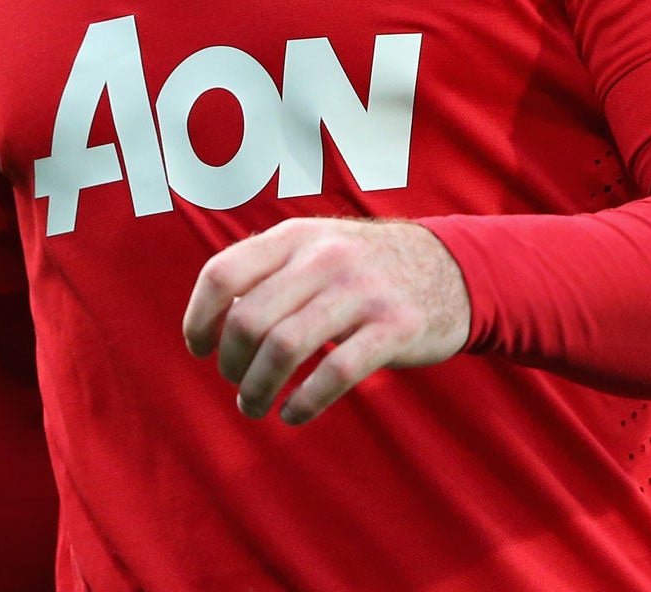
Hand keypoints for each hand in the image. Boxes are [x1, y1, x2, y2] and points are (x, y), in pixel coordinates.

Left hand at [182, 218, 470, 425]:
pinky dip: (304, 402)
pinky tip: (294, 413)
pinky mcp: (395, 328)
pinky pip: (335, 372)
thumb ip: (269, 272)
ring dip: (259, 389)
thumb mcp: (317, 248)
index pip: (223, 274)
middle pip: (249, 318)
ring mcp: (362, 291)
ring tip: (255, 406)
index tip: (199, 348)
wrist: (451, 268)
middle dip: (231, 363)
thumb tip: (213, 319)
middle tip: (237, 383)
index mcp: (296, 236)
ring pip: (286, 348)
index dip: (199, 318)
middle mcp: (326, 257)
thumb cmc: (366, 268)